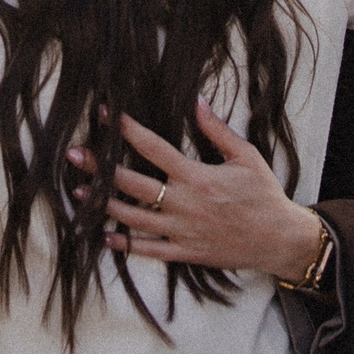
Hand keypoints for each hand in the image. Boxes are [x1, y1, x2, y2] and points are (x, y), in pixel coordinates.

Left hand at [74, 99, 317, 280]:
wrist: (280, 239)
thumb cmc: (264, 195)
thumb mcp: (246, 156)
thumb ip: (217, 130)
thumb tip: (195, 101)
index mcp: (196, 176)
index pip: (152, 147)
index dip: (126, 129)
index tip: (105, 114)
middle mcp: (183, 203)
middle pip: (131, 183)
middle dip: (100, 168)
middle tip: (74, 155)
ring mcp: (181, 231)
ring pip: (132, 218)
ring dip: (103, 205)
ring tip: (79, 193)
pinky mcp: (185, 253)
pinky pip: (149, 250)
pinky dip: (125, 245)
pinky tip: (105, 236)